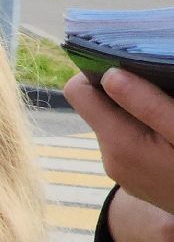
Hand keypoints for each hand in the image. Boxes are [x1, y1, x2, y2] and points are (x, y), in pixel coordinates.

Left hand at [67, 70, 173, 214]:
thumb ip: (147, 104)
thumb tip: (109, 75)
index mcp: (119, 143)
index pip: (77, 91)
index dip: (97, 70)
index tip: (128, 63)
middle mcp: (111, 159)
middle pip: (97, 106)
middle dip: (123, 91)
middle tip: (157, 85)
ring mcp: (123, 172)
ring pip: (116, 123)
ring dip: (138, 110)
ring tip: (167, 107)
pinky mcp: (136, 178)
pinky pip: (131, 142)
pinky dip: (146, 130)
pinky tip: (169, 134)